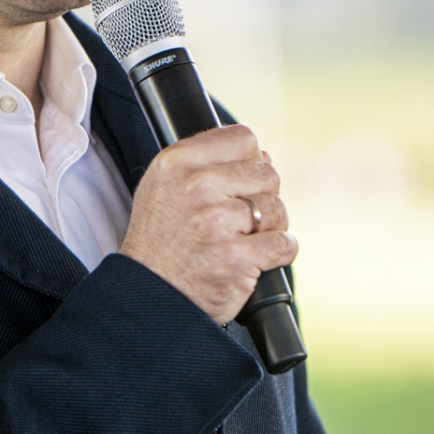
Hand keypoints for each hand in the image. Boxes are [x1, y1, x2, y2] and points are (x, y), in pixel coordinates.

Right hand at [119, 125, 296, 323]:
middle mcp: (196, 186)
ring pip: (278, 209)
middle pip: (266, 174)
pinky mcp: (236, 258)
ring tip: (243, 240)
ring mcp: (216, 222)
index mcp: (177, 162)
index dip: (250, 161)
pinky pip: (284, 243)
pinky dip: (280, 252)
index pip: (243, 139)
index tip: (240, 183)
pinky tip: (257, 258)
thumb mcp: (163, 185)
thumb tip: (261, 154)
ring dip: (271, 228)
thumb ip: (204, 162)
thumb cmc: (161, 241)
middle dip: (262, 198)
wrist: (148, 295)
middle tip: (239, 220)